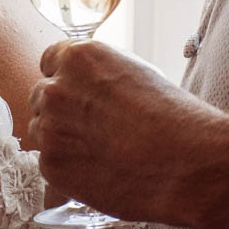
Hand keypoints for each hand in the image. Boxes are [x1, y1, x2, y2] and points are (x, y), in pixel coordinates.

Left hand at [27, 39, 224, 224]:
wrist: (187, 162)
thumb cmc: (175, 118)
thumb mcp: (138, 75)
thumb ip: (102, 77)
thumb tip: (92, 90)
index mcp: (80, 58)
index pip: (50, 61)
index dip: (65, 79)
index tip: (78, 95)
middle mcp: (56, 88)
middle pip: (42, 96)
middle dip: (61, 111)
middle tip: (92, 129)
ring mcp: (49, 128)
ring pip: (41, 132)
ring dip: (61, 140)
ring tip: (100, 153)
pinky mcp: (51, 166)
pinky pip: (50, 164)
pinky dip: (69, 169)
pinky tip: (100, 171)